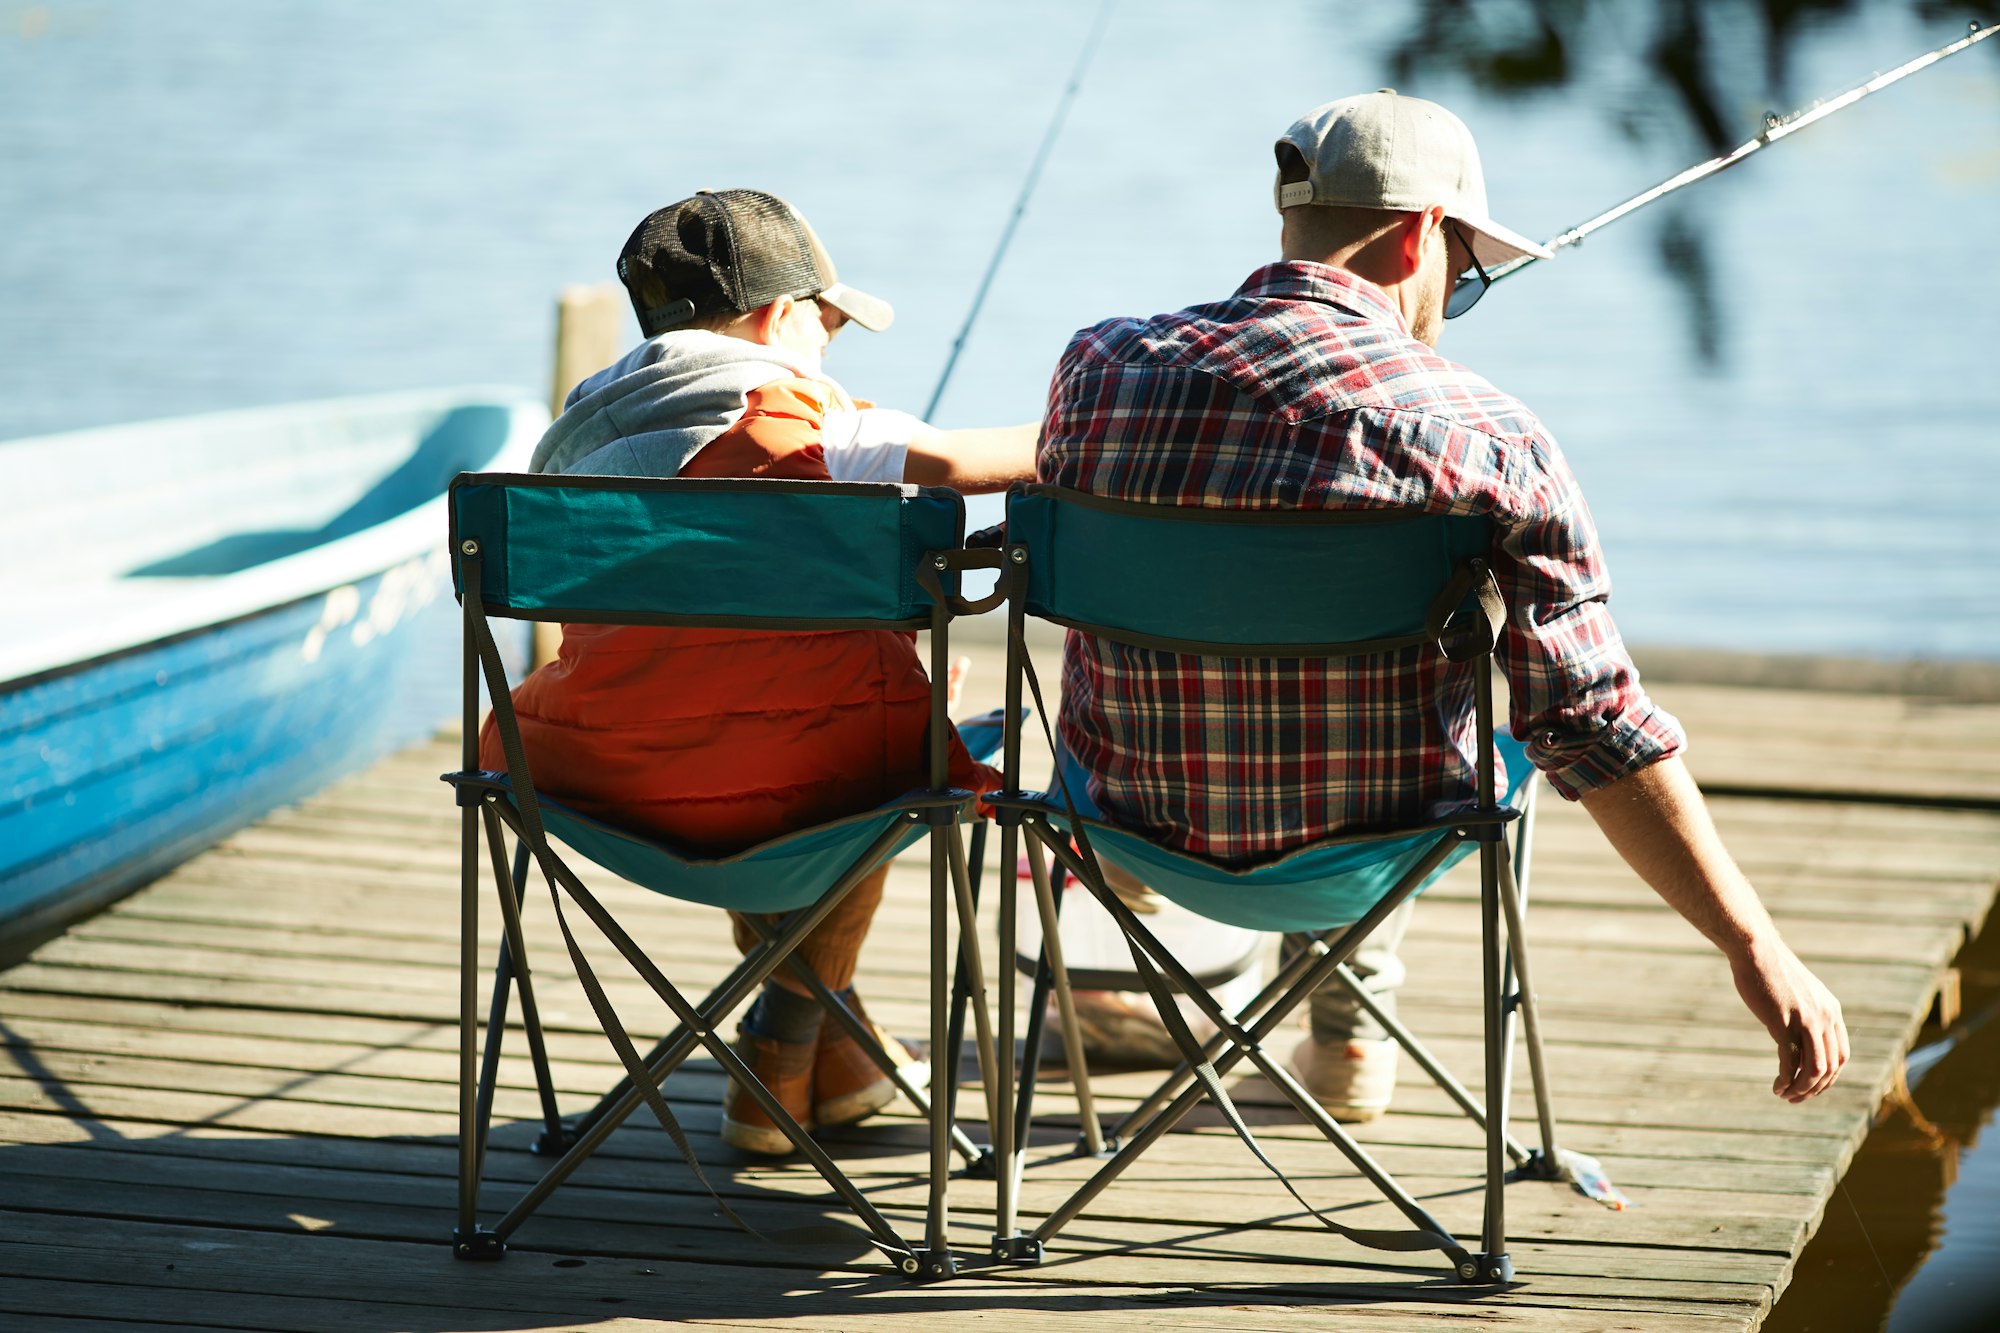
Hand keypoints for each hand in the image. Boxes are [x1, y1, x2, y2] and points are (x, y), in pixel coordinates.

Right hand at [1727, 938, 1848, 1101]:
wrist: (1755, 950)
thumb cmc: (1771, 970)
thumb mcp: (1799, 993)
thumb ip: (1807, 1013)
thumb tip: (1801, 1034)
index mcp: (1831, 1011)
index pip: (1841, 1056)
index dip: (1828, 1078)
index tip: (1810, 1087)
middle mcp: (1824, 1018)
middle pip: (1829, 1067)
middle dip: (1814, 1089)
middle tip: (1796, 1098)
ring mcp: (1805, 1021)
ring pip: (1814, 1069)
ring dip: (1801, 1089)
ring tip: (1785, 1096)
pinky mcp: (1782, 1023)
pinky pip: (1790, 1062)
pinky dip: (1786, 1080)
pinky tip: (1777, 1087)